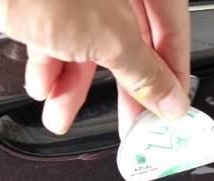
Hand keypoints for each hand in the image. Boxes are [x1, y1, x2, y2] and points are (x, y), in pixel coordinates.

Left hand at [0, 0, 189, 135]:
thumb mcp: (106, 36)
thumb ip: (143, 72)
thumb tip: (171, 101)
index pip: (173, 24)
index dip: (174, 70)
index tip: (170, 108)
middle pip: (129, 34)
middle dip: (120, 84)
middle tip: (127, 122)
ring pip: (85, 36)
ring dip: (73, 82)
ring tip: (61, 114)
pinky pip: (51, 29)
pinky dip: (47, 62)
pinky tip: (39, 85)